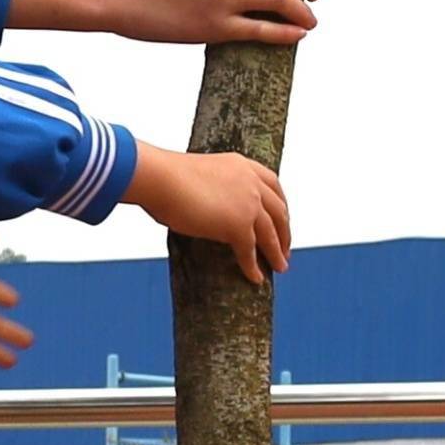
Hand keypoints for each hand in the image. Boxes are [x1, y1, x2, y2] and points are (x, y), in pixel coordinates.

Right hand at [135, 144, 289, 280]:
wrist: (159, 178)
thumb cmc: (164, 176)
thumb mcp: (199, 176)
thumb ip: (212, 189)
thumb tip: (206, 208)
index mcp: (242, 166)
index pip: (273, 184)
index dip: (281, 204)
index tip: (283, 217)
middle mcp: (251, 183)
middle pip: (278, 211)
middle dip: (284, 232)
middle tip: (285, 249)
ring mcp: (248, 204)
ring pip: (270, 234)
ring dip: (276, 252)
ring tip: (280, 267)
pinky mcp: (238, 225)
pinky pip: (250, 251)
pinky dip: (252, 267)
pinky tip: (255, 278)